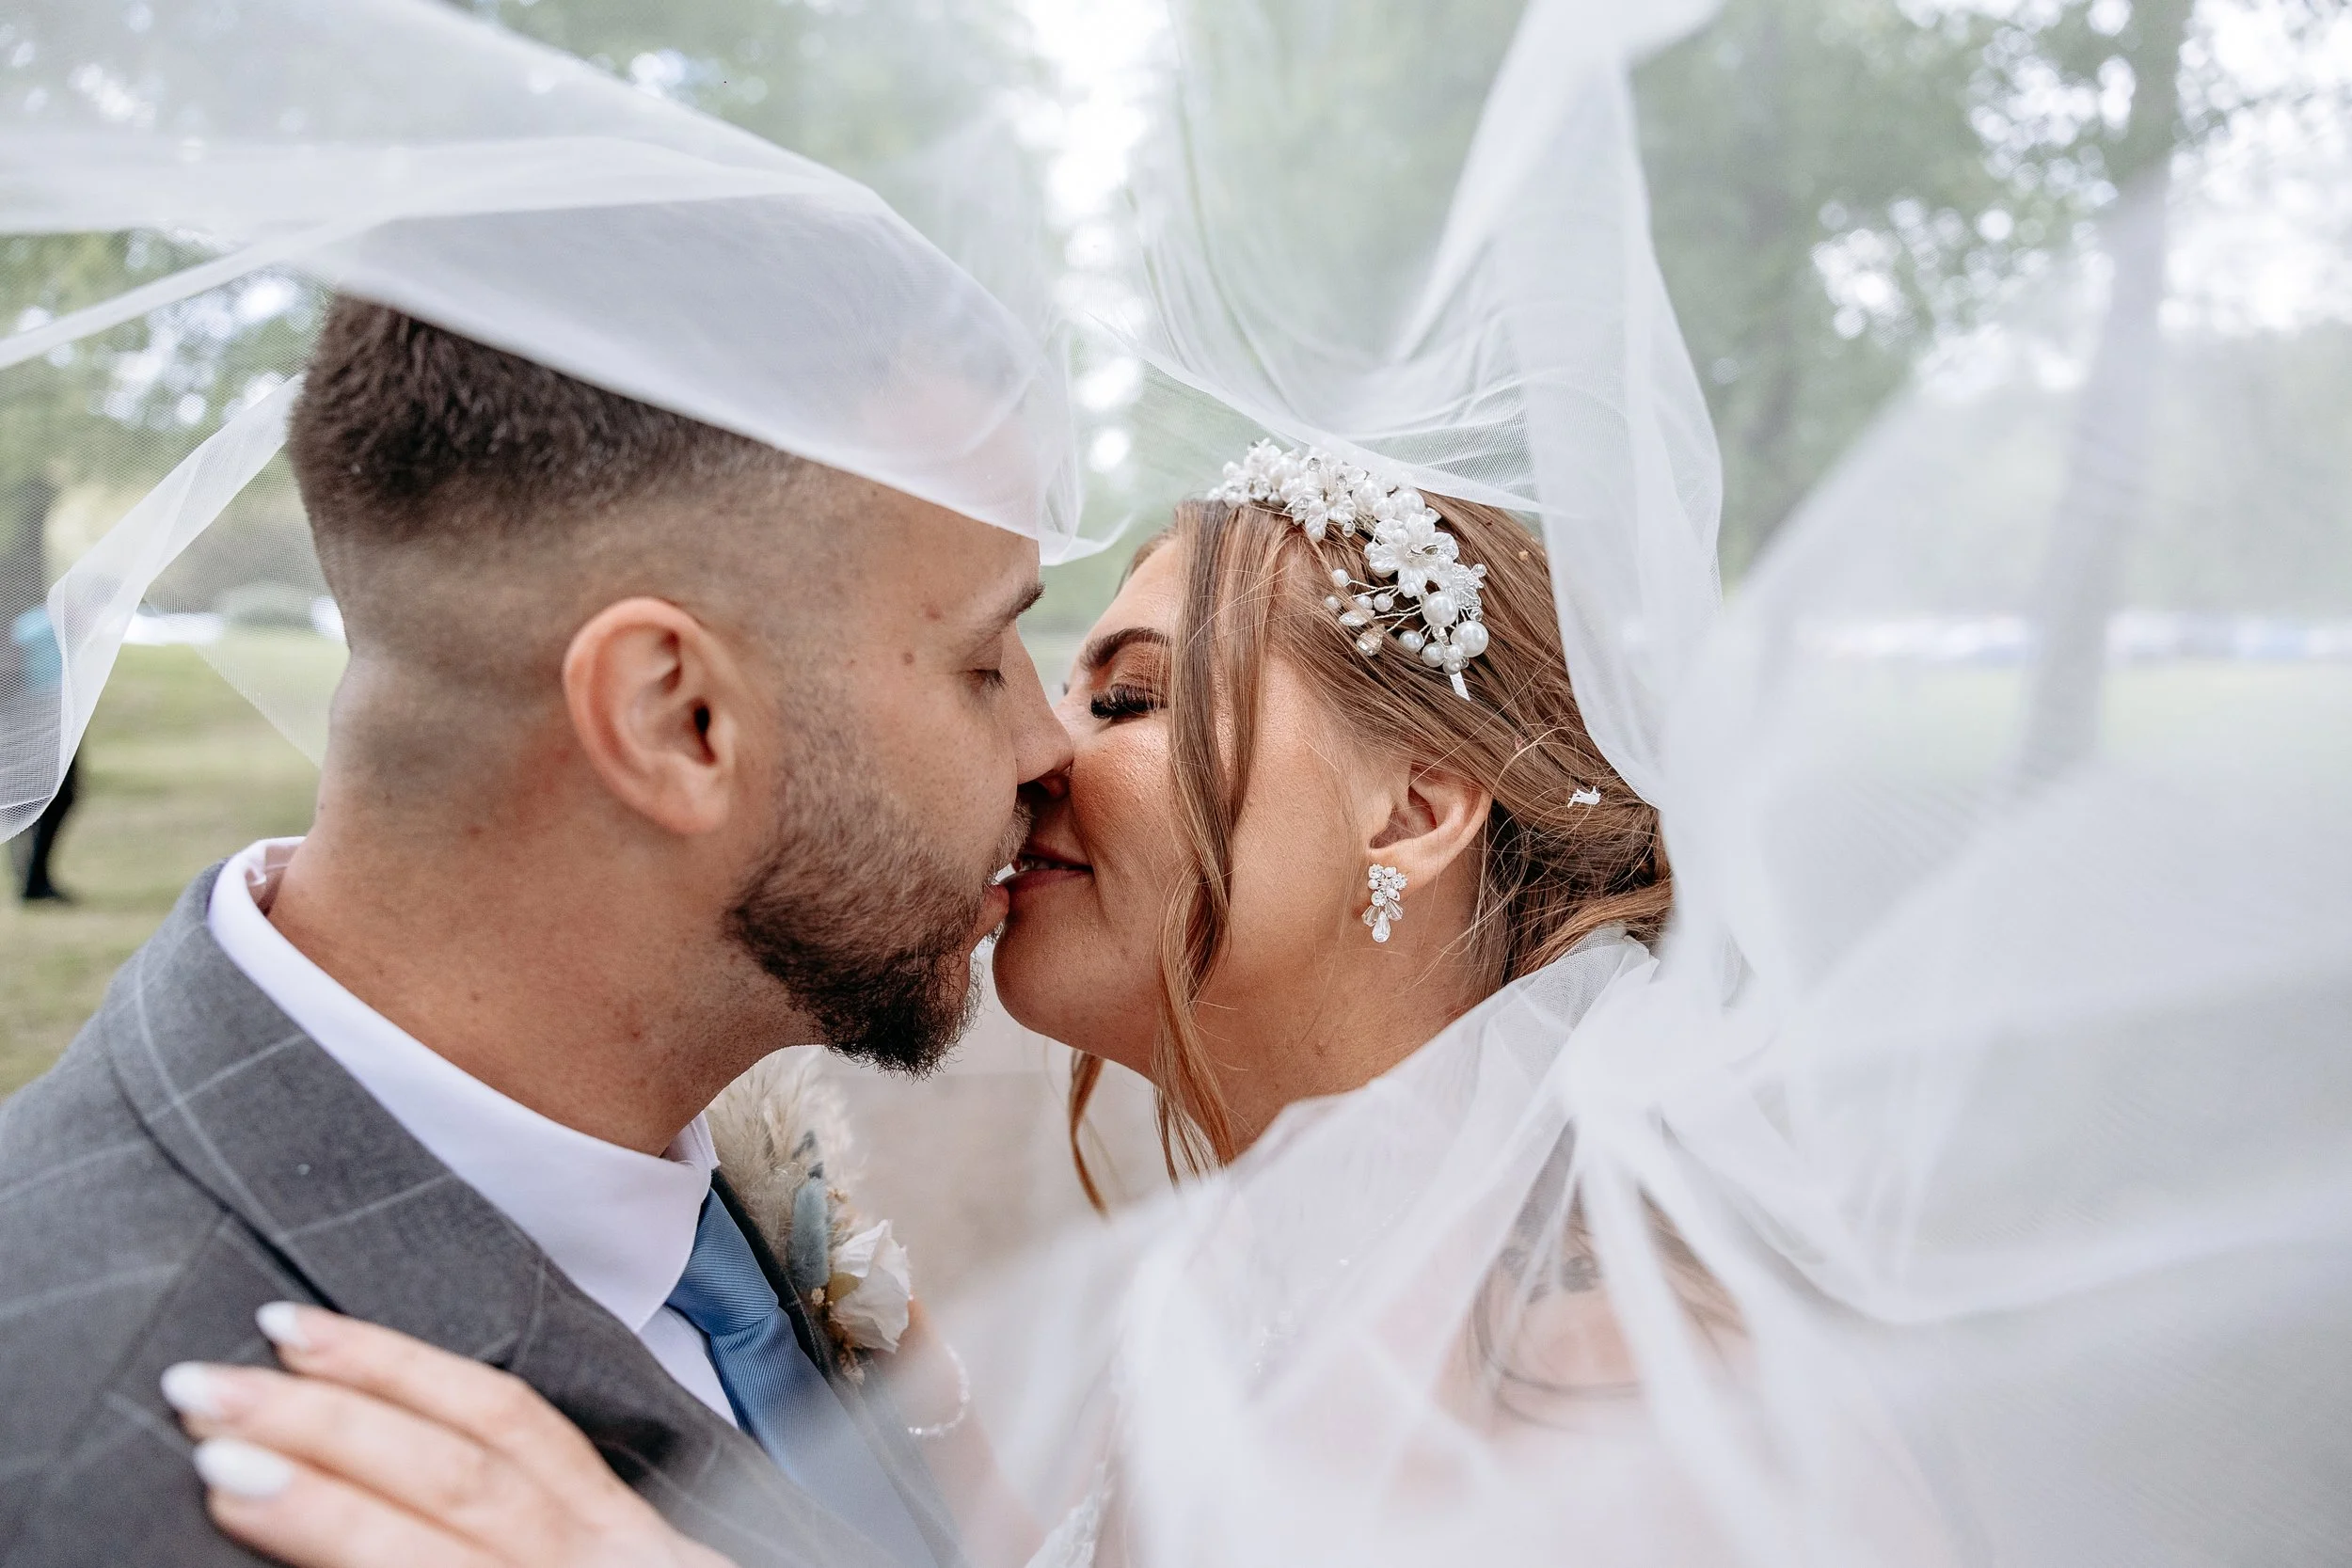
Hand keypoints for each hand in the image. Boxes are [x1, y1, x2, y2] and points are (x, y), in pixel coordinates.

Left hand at [161, 1303, 734, 1567]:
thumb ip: (545, 1531)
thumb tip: (413, 1467)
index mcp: (618, 1541)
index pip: (510, 1426)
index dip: (399, 1369)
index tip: (294, 1330)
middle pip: (462, 1478)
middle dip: (331, 1419)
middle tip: (205, 1383)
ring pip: (439, 1552)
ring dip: (325, 1501)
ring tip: (219, 1459)